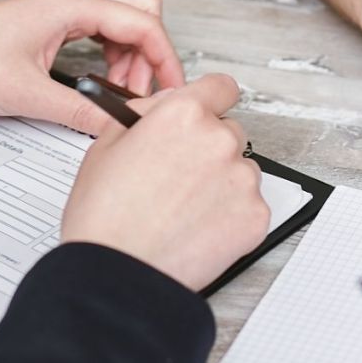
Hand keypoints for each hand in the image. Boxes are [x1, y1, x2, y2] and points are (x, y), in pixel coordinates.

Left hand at [0, 0, 184, 134]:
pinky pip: (101, 34)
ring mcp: (62, 12)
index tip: (172, 91)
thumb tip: (118, 127)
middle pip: (141, 14)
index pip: (143, 24)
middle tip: (142, 93)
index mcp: (69, 6)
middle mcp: (69, 2)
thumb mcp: (28, 95)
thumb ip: (81, 113)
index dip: (166, 60)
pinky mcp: (53, 26)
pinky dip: (112, 60)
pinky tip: (101, 85)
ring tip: (119, 95)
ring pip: (123, 25)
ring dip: (131, 61)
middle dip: (151, 55)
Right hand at [60, 74, 269, 290]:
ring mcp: (242, 179)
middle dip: (209, 149)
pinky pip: (250, 206)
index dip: (210, 102)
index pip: (221, 88)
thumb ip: (145, 114)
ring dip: (222, 183)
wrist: (119, 273)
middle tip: (181, 178)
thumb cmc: (105, 217)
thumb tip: (165, 105)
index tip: (207, 115)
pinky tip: (198, 229)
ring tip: (185, 210)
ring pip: (241, 170)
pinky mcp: (256, 216)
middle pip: (230, 132)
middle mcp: (219, 140)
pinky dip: (231, 216)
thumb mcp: (106, 144)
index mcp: (183, 114)